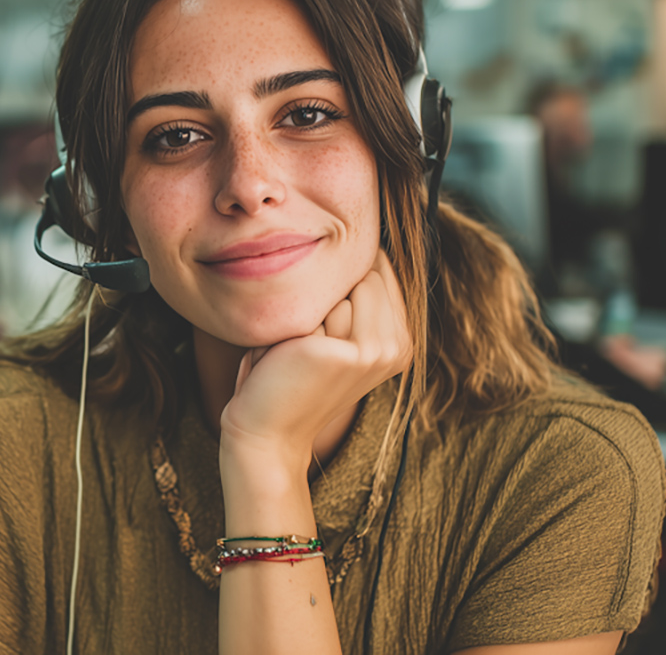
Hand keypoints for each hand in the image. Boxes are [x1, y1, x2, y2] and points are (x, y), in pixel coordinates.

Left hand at [218, 249, 412, 469]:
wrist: (265, 426)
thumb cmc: (284, 370)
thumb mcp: (324, 325)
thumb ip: (348, 290)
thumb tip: (354, 239)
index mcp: (400, 336)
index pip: (376, 267)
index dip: (336, 283)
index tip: (317, 325)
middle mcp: (399, 344)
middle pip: (361, 272)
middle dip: (324, 294)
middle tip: (305, 340)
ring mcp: (382, 350)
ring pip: (342, 286)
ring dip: (310, 309)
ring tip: (300, 346)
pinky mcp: (357, 354)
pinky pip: (323, 305)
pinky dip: (297, 324)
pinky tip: (294, 356)